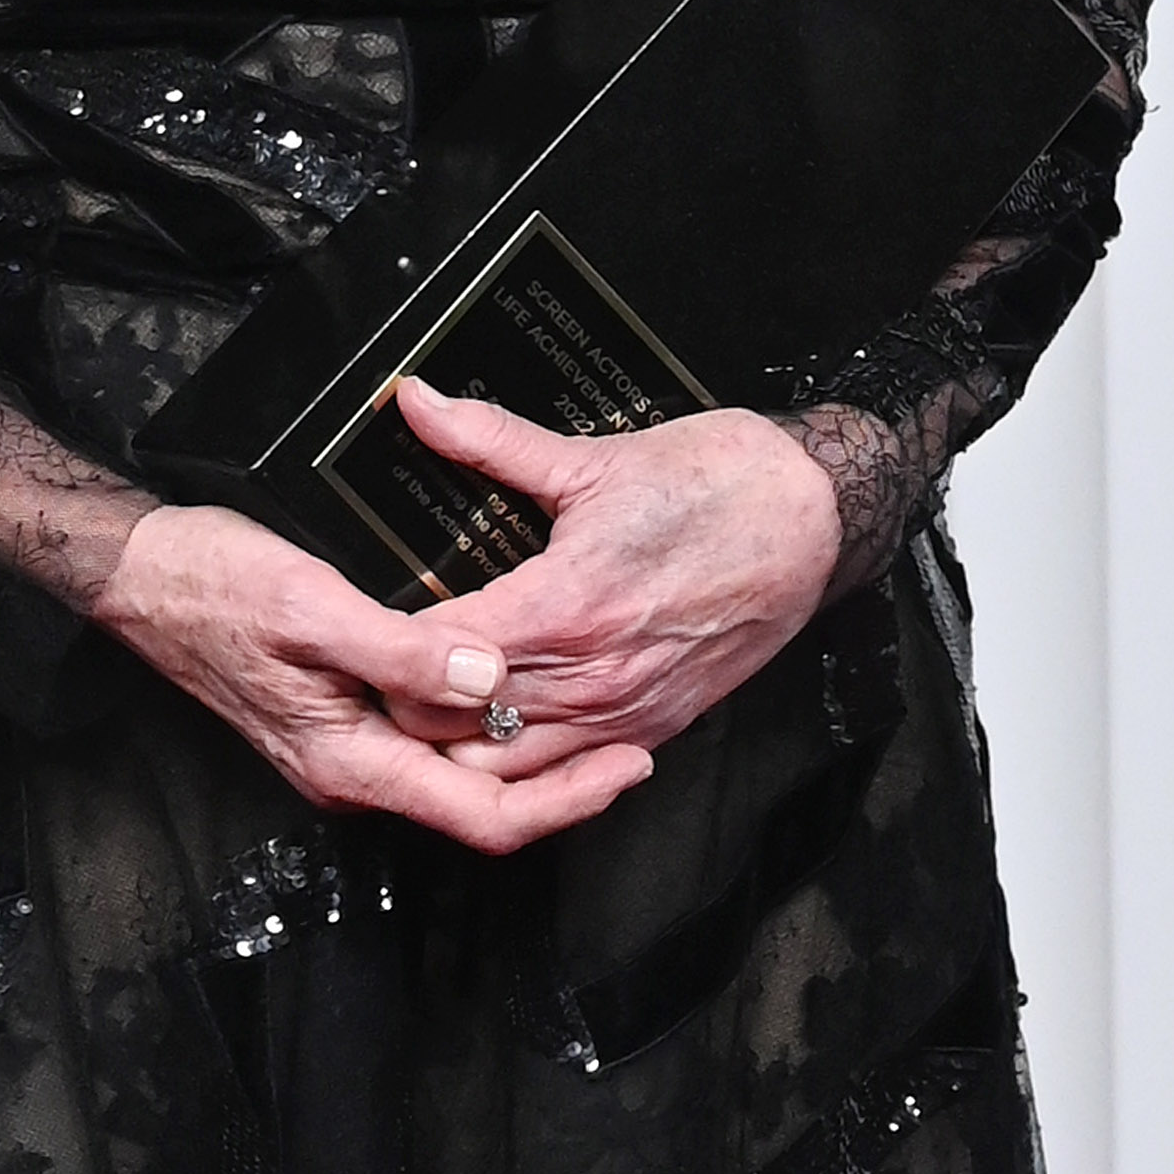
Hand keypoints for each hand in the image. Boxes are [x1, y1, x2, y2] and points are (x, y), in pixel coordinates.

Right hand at [94, 500, 654, 851]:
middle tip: (640, 737)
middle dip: (566, 784)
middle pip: (481, 807)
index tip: (630, 764)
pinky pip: (433, 742)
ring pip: (460, 775)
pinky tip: (518, 684)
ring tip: (600, 712)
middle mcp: (354, 769)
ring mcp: (347, 745)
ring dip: (531, 754)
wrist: (141, 574)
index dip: (568, 800)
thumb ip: (400, 652)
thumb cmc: (214, 585)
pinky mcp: (343, 714)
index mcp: (350, 761)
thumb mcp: (311, 605)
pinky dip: (487, 723)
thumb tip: (487, 683)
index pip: (482, 818)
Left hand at [393, 379, 843, 780]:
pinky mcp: (655, 728)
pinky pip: (566, 773)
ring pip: (505, 769)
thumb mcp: (592, 457)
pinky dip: (522, 760)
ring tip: (428, 698)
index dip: (384, 646)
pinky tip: (499, 723)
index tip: (360, 621)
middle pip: (454, 727)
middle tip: (376, 664)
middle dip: (405, 699)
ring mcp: (625, 712)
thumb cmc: (715, 484)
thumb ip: (491, 440)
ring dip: (458, 741)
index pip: (435, 660)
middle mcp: (592, 675)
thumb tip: (417, 401)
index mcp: (566, 604)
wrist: (814, 518)